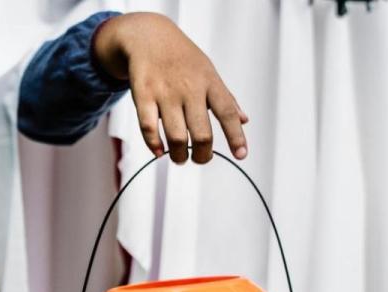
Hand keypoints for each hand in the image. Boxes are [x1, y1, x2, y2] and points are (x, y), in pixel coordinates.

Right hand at [93, 12, 248, 163]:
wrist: (150, 37)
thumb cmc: (182, 58)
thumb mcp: (209, 72)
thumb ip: (226, 98)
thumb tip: (244, 120)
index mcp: (209, 83)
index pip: (228, 113)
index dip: (236, 136)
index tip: (241, 154)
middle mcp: (189, 89)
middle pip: (202, 133)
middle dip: (202, 155)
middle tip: (199, 158)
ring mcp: (165, 93)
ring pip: (176, 137)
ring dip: (178, 155)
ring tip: (179, 157)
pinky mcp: (143, 96)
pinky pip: (149, 128)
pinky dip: (154, 145)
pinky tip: (158, 151)